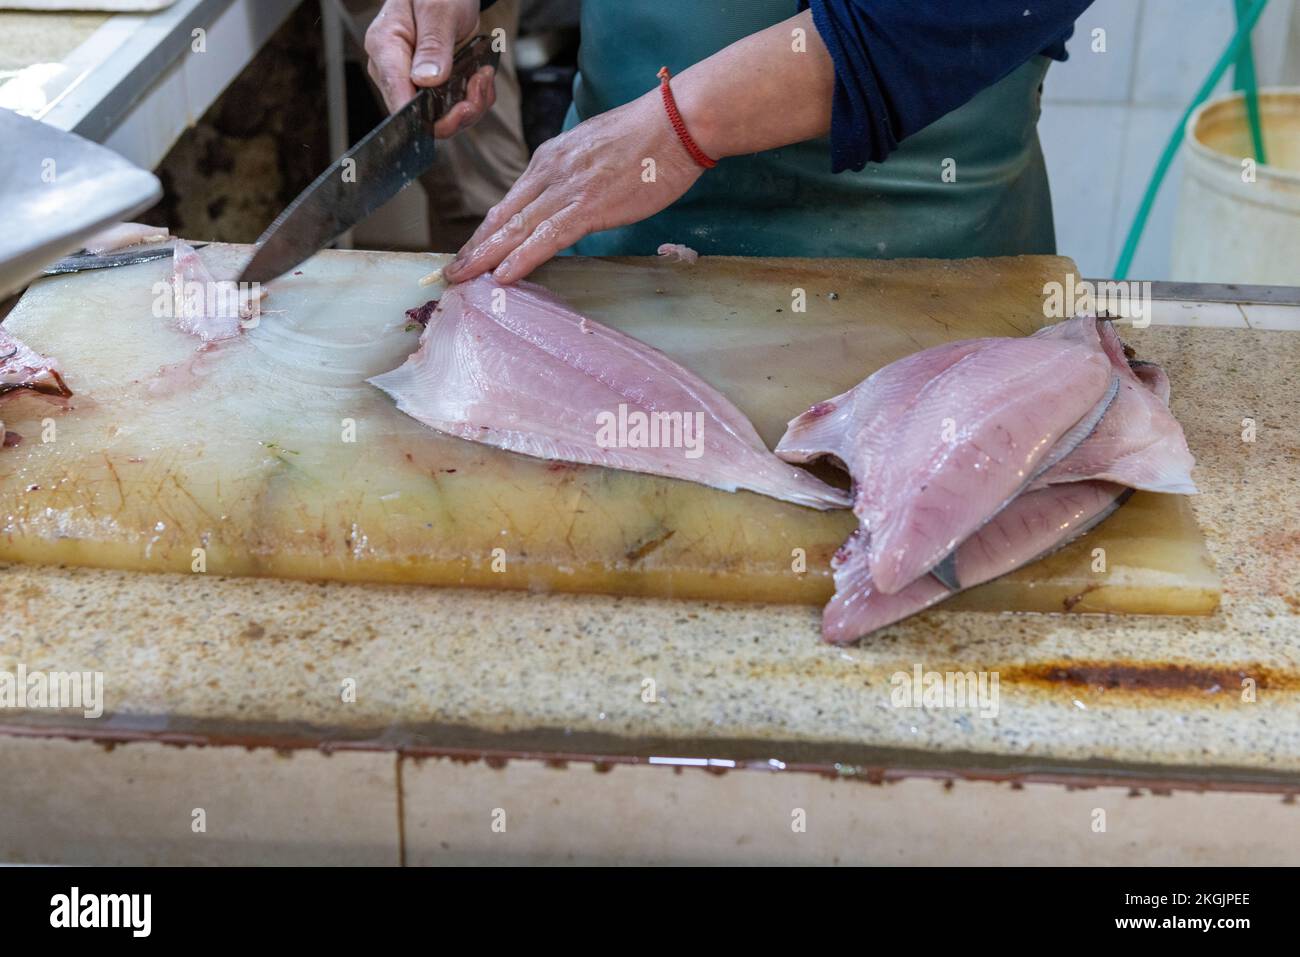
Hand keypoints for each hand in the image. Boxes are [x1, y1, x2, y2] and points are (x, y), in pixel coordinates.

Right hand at [364, 0, 494, 136]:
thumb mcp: (437, 9)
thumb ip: (433, 44)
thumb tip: (426, 81)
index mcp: (385, 49)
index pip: (397, 96)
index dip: (426, 115)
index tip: (460, 107)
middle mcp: (395, 72)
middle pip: (421, 116)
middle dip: (457, 111)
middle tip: (480, 83)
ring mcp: (414, 82)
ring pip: (442, 118)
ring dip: (472, 104)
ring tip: (483, 75)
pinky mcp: (433, 87)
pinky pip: (454, 107)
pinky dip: (475, 97)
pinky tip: (480, 75)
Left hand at [443, 91, 704, 283]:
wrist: (677, 122)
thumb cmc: (649, 137)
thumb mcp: (596, 150)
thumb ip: (576, 174)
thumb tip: (571, 198)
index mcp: (551, 158)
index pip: (510, 201)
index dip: (488, 230)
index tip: (472, 251)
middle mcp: (550, 172)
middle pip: (503, 216)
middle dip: (474, 247)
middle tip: (451, 272)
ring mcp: (567, 189)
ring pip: (515, 228)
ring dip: (485, 257)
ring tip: (461, 279)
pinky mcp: (588, 206)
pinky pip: (546, 238)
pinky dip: (521, 258)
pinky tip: (502, 275)